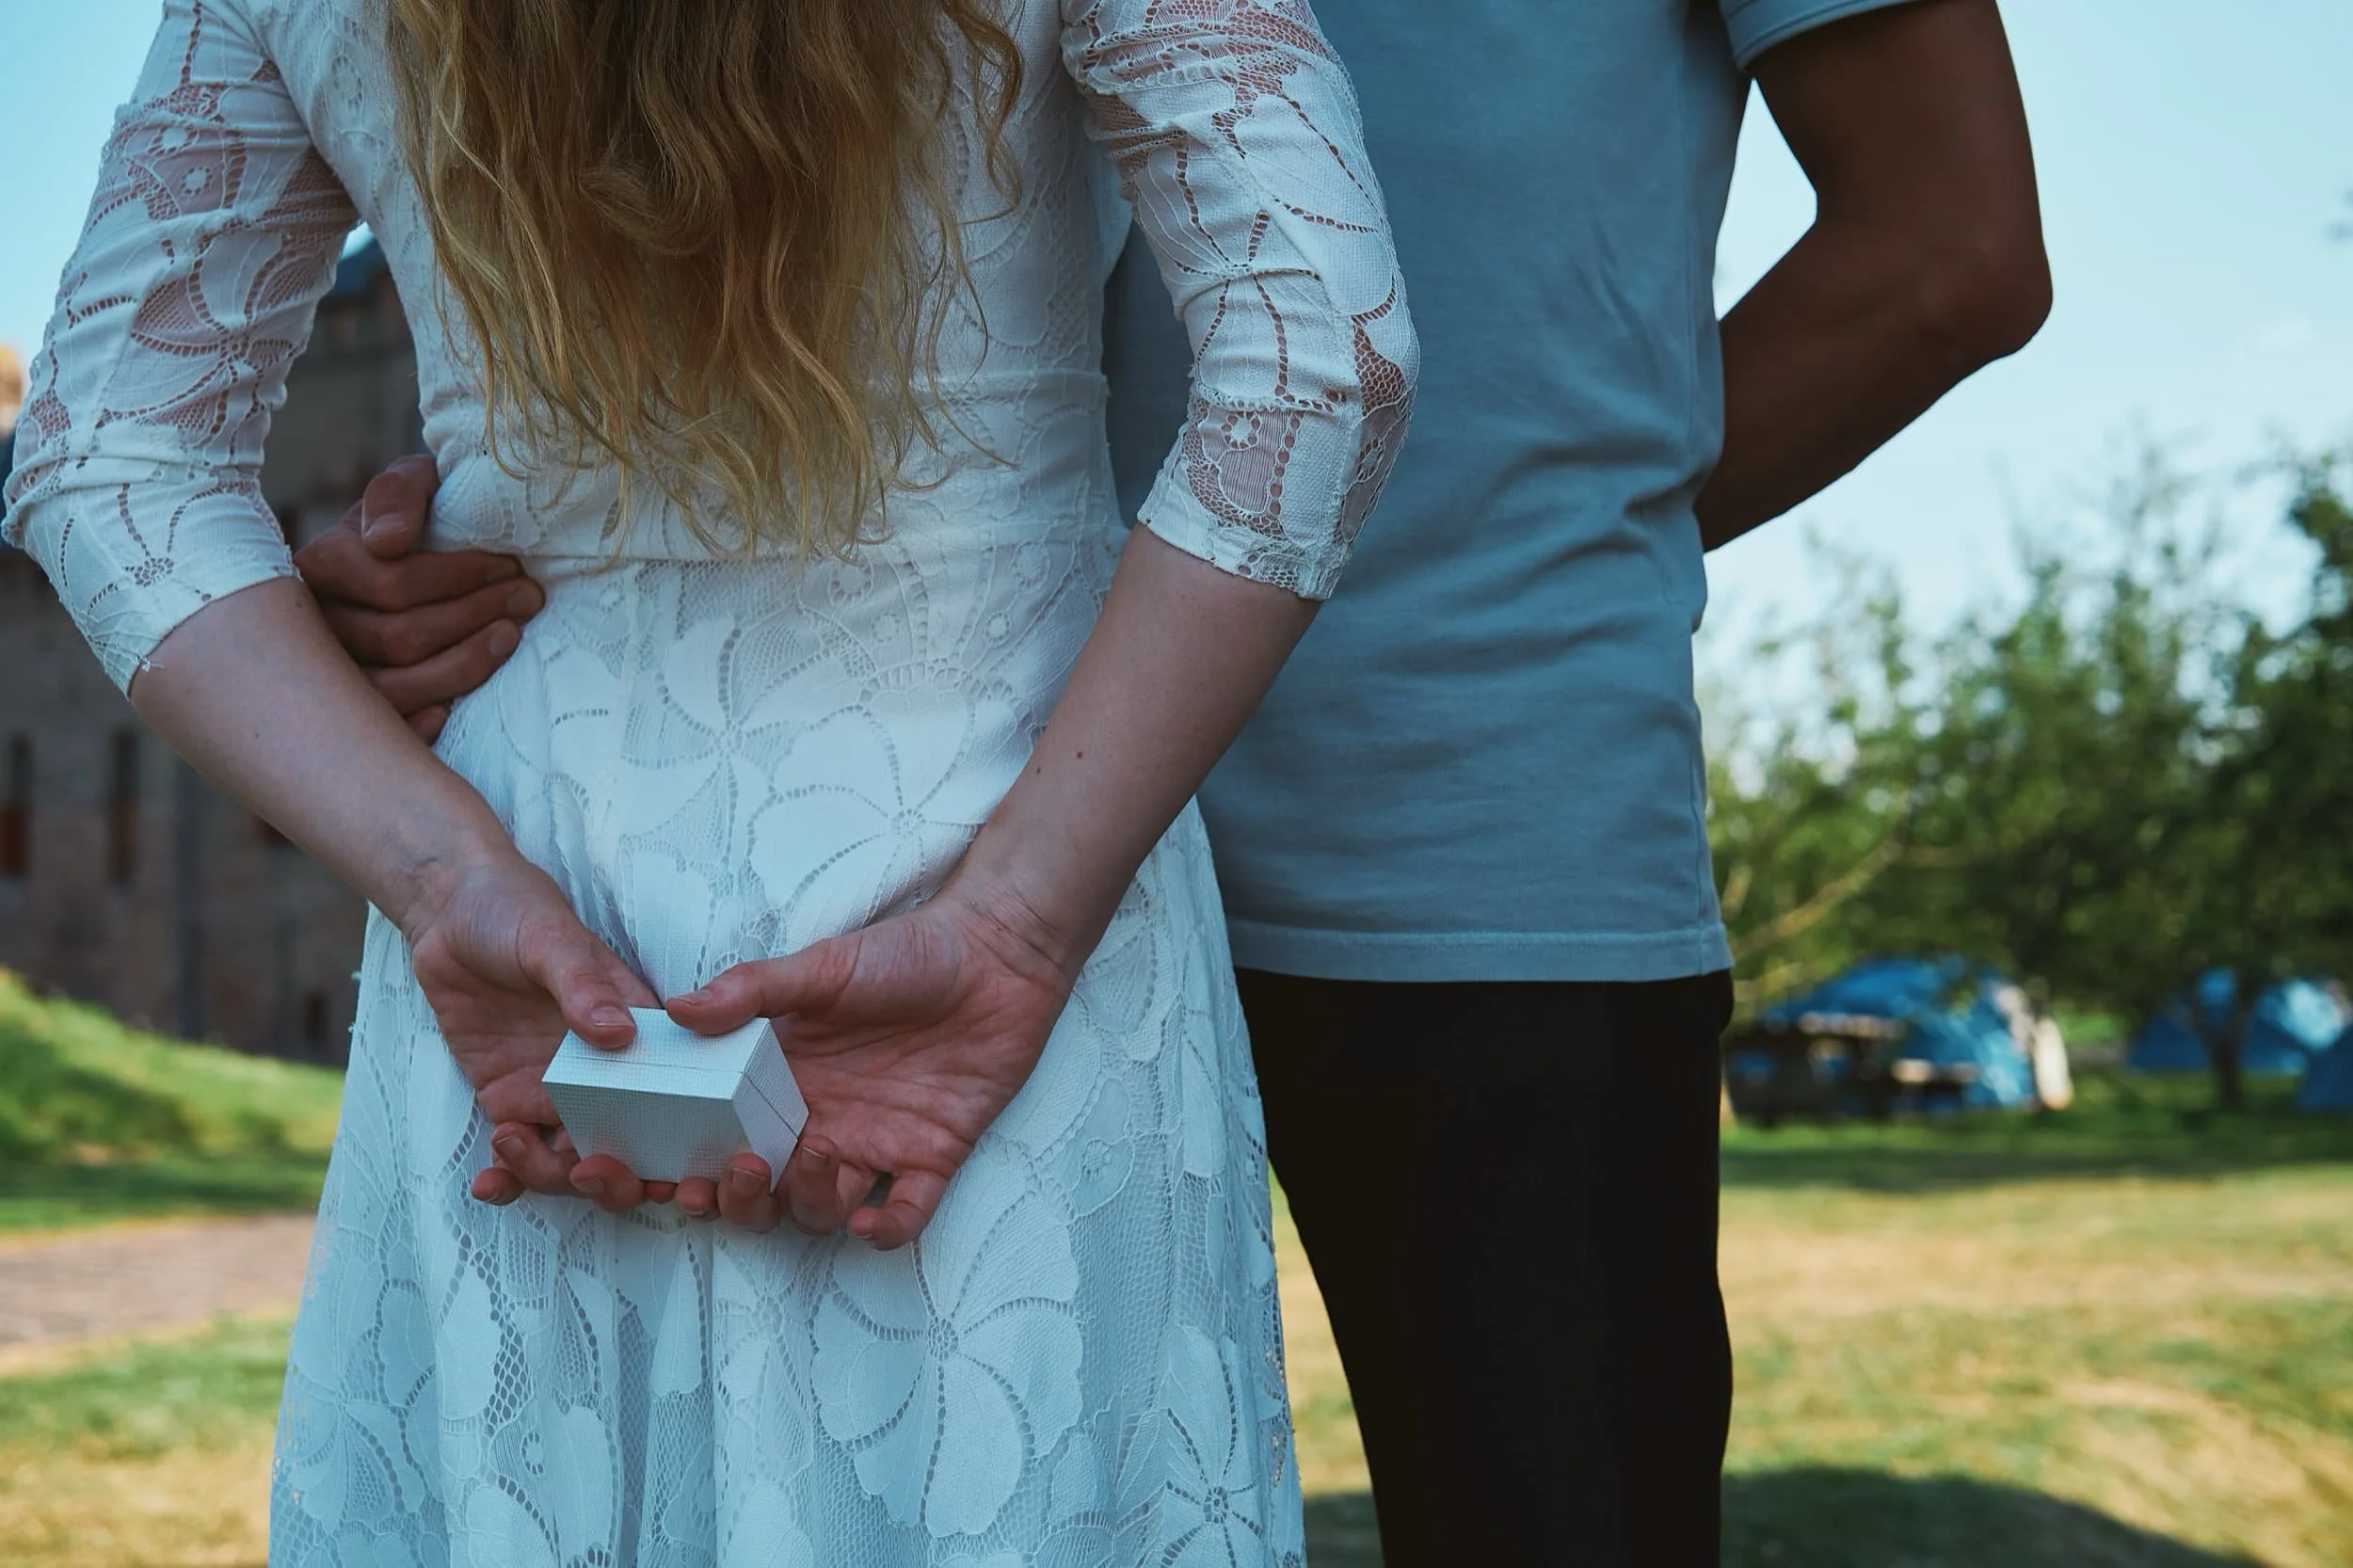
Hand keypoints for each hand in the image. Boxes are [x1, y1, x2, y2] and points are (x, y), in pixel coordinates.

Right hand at [294, 454, 544, 742]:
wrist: (417, 558)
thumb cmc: (420, 521)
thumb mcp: (414, 485)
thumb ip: (400, 493)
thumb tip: (386, 542)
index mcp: (320, 564)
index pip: (392, 583)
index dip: (461, 578)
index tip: (511, 567)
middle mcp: (314, 623)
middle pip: (398, 637)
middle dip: (474, 616)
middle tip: (528, 598)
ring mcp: (327, 674)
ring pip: (391, 689)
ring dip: (463, 666)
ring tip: (511, 636)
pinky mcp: (348, 716)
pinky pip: (385, 732)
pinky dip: (423, 722)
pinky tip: (458, 706)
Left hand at [395, 845, 673, 1208]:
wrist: (450, 913)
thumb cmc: (517, 912)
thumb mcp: (552, 939)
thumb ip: (583, 986)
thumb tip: (618, 1035)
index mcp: (638, 1033)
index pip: (675, 1097)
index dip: (680, 1143)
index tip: (667, 1173)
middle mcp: (606, 1072)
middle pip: (630, 1146)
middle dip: (617, 1179)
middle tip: (587, 1173)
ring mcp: (557, 1091)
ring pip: (573, 1161)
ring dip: (551, 1176)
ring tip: (512, 1145)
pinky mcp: (509, 1099)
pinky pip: (518, 1155)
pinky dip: (508, 1180)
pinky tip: (488, 1185)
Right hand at [664, 878, 1077, 1248]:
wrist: (995, 952)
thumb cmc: (906, 951)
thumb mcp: (824, 966)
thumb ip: (753, 990)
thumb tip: (678, 1011)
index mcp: (783, 1082)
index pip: (722, 1141)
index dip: (691, 1169)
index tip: (664, 1178)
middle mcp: (821, 1121)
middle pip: (765, 1194)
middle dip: (742, 1199)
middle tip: (741, 1170)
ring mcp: (876, 1144)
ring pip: (824, 1210)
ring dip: (810, 1200)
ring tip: (819, 1152)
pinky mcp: (933, 1155)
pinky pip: (906, 1213)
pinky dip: (888, 1229)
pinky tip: (872, 1221)